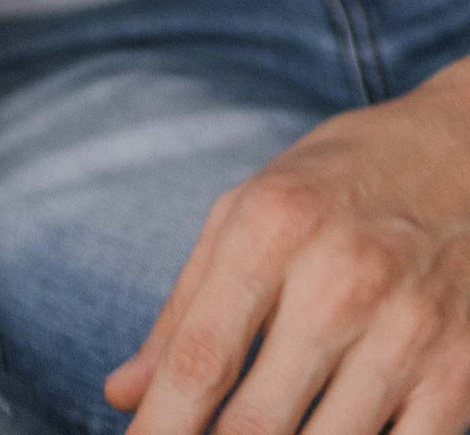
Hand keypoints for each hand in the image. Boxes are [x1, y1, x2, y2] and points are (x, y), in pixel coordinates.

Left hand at [111, 64, 469, 434]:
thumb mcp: (252, 209)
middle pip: (256, 423)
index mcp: (271, 227)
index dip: (160, 429)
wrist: (469, 151)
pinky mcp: (460, 374)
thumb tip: (124, 393)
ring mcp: (407, 332)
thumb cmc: (344, 183)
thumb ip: (186, 305)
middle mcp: (338, 279)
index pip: (199, 358)